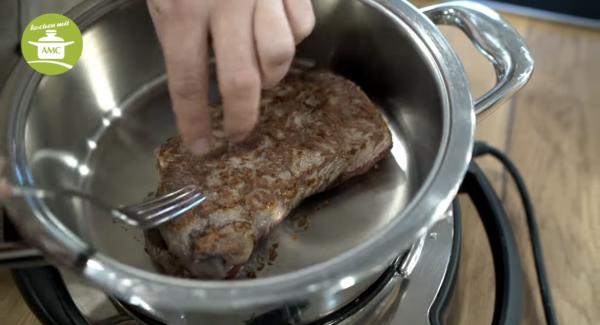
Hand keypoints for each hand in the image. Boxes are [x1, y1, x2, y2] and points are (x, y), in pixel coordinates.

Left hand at [147, 0, 314, 153]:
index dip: (194, 121)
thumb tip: (192, 81)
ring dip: (272, 75)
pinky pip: (302, 26)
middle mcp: (226, 4)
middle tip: (239, 134)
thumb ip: (175, 31)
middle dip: (242, 117)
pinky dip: (294, 38)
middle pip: (241, 80)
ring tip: (262, 74)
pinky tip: (278, 33)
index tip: (200, 146)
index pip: (188, 81)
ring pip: (278, 55)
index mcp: (184, 10)